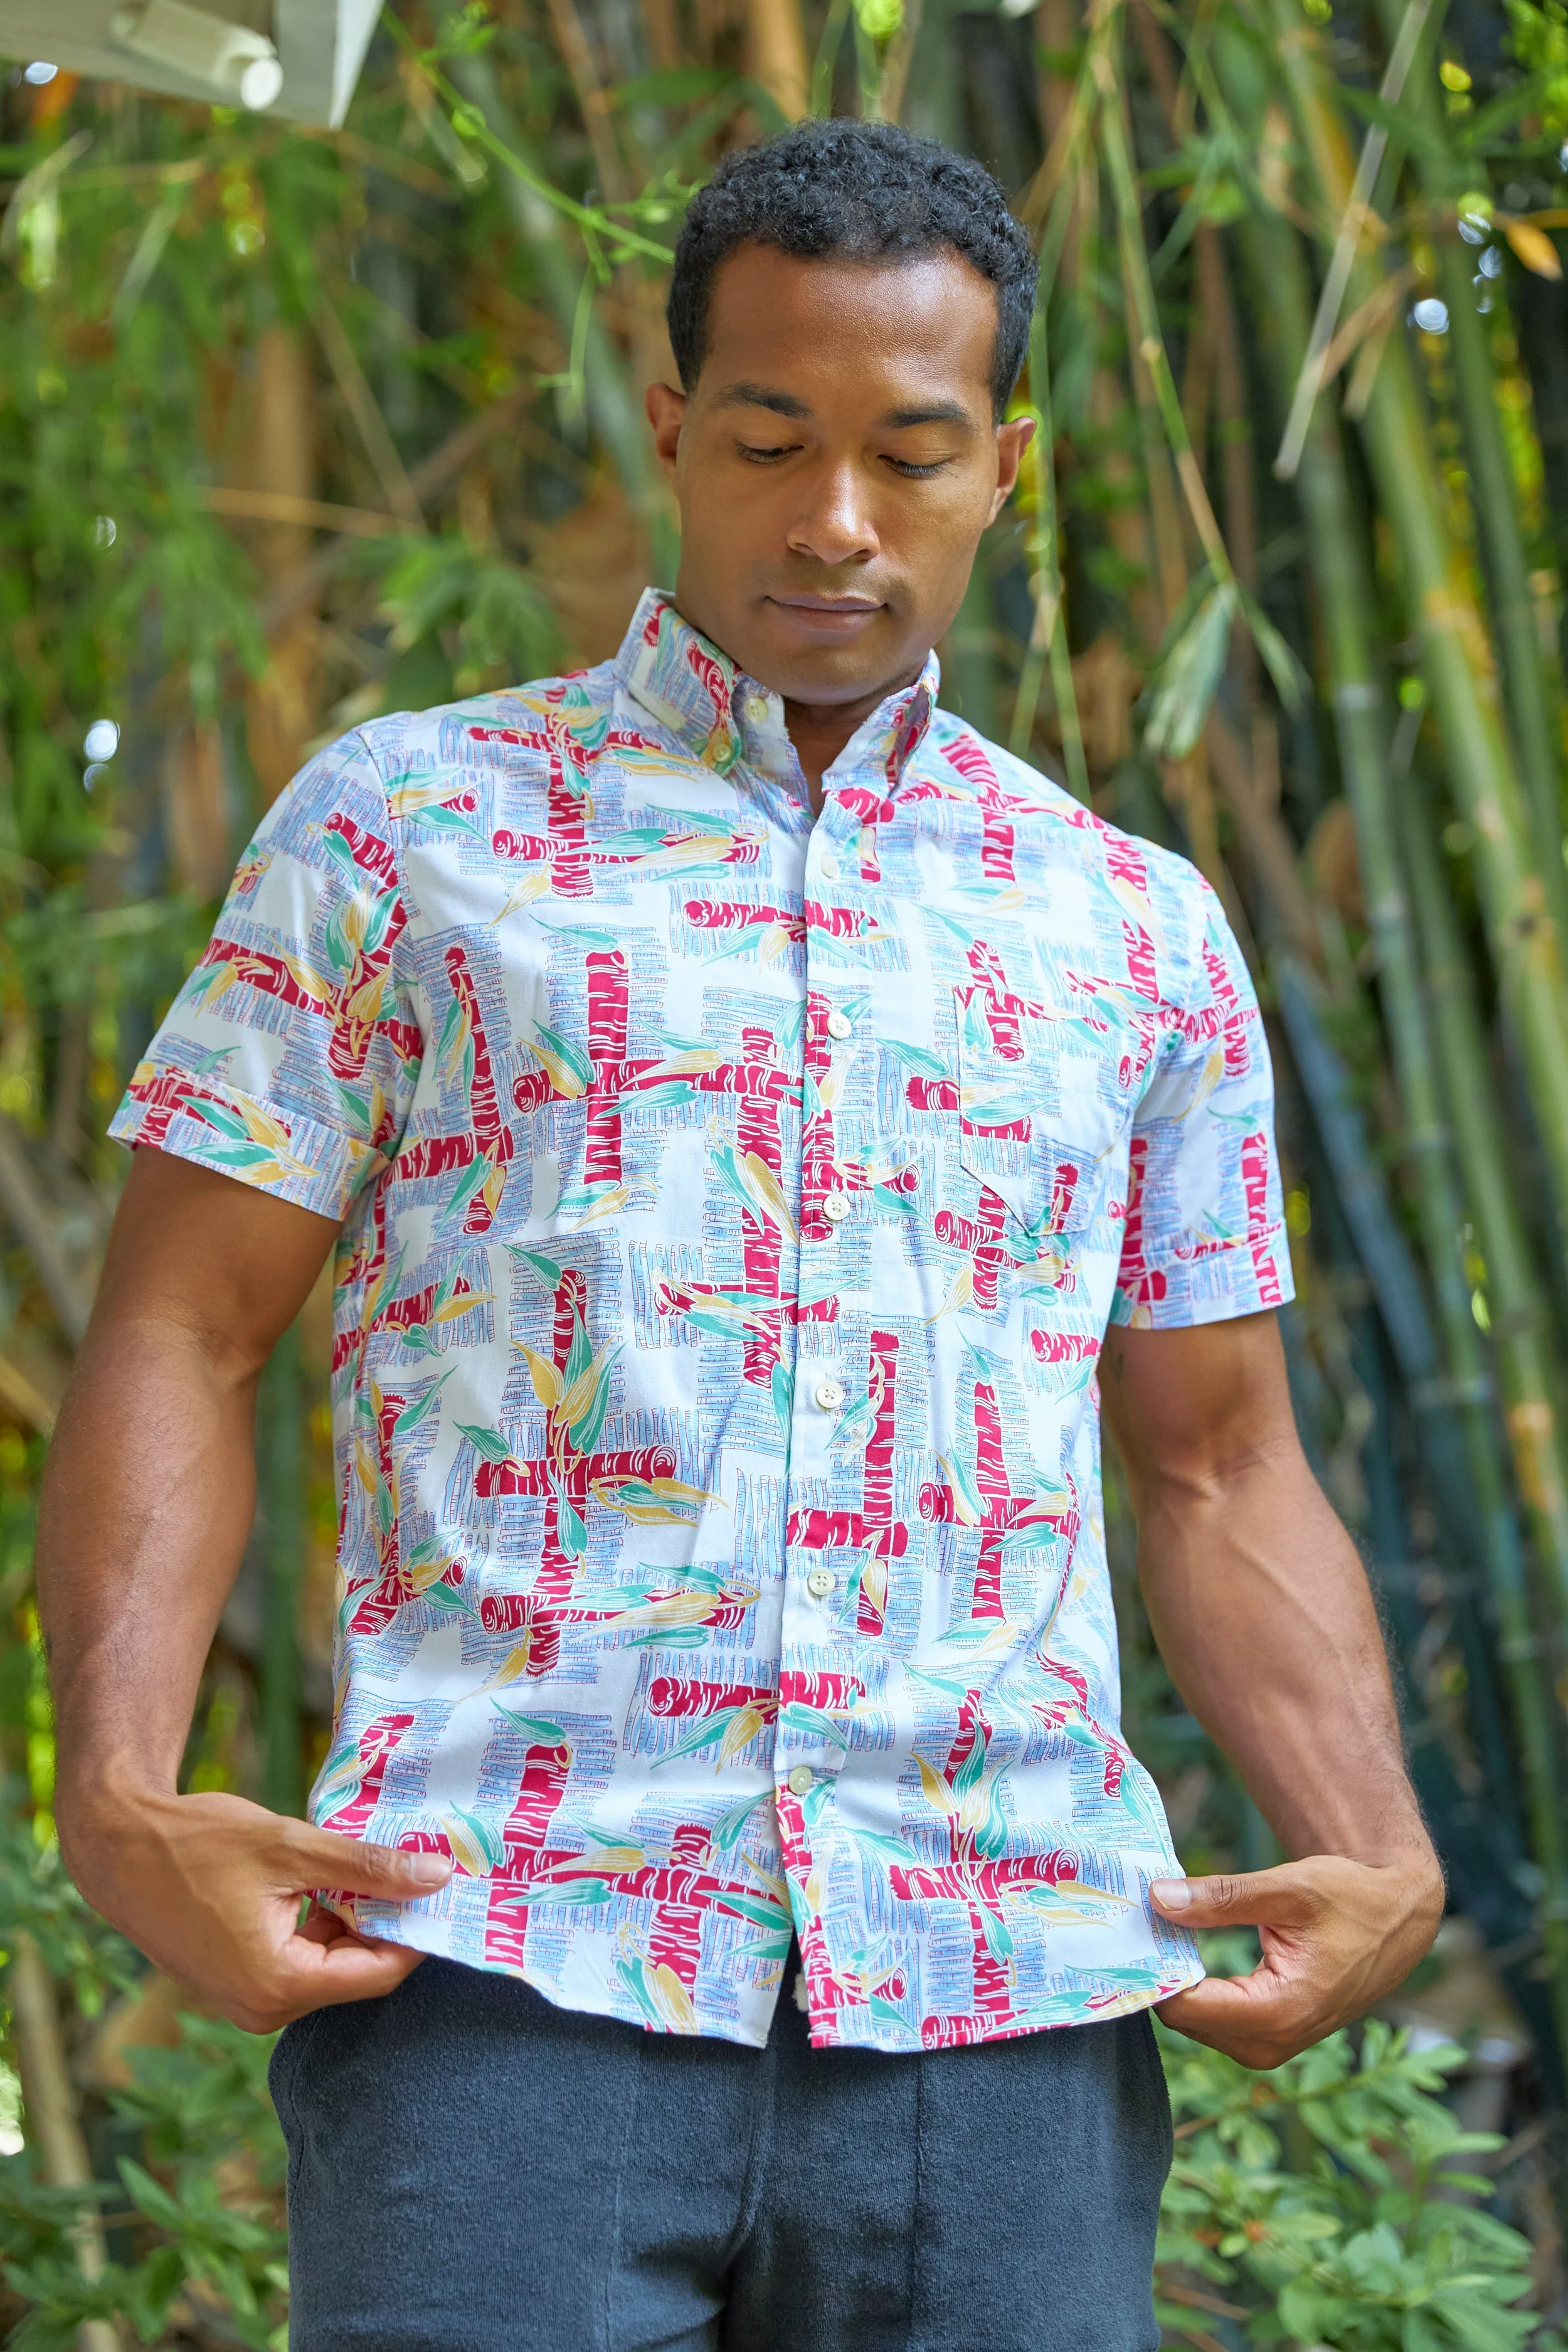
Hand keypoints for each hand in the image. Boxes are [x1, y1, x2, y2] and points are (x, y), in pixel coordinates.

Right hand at [58, 1788, 452, 2033]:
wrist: (119, 1848)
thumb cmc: (197, 1844)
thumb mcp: (291, 1847)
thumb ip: (367, 1867)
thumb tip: (437, 1876)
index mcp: (278, 1987)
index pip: (378, 1973)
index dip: (418, 1931)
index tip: (446, 1887)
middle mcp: (264, 2009)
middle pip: (356, 1971)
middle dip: (388, 1921)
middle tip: (418, 1868)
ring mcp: (248, 1999)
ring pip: (329, 1962)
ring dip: (354, 1917)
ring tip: (375, 1865)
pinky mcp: (237, 1980)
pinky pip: (300, 1958)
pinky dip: (322, 1921)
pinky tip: (330, 1877)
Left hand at [1149, 1850, 1443, 2069]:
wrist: (1396, 1919)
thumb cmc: (1350, 1898)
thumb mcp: (1288, 1889)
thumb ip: (1222, 1897)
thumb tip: (1158, 1898)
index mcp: (1280, 2012)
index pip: (1186, 2008)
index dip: (1152, 1971)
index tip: (1130, 1930)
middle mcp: (1273, 2043)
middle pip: (1185, 2019)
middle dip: (1161, 1975)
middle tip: (1140, 1924)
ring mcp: (1272, 2046)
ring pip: (1197, 2023)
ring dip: (1177, 1982)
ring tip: (1163, 1930)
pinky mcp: (1271, 2036)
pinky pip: (1216, 2020)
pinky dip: (1198, 1989)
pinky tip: (1186, 1950)